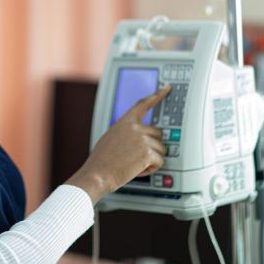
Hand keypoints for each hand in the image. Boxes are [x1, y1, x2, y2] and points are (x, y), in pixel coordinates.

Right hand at [66, 84, 170, 202]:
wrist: (97, 174)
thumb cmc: (101, 161)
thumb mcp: (110, 138)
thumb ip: (125, 133)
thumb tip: (137, 137)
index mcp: (125, 122)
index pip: (143, 105)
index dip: (156, 96)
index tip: (166, 88)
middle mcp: (135, 127)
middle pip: (158, 134)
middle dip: (152, 147)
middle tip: (137, 157)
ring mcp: (142, 139)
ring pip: (160, 149)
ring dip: (151, 160)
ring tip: (134, 165)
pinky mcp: (148, 152)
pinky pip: (160, 161)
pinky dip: (151, 169)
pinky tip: (137, 170)